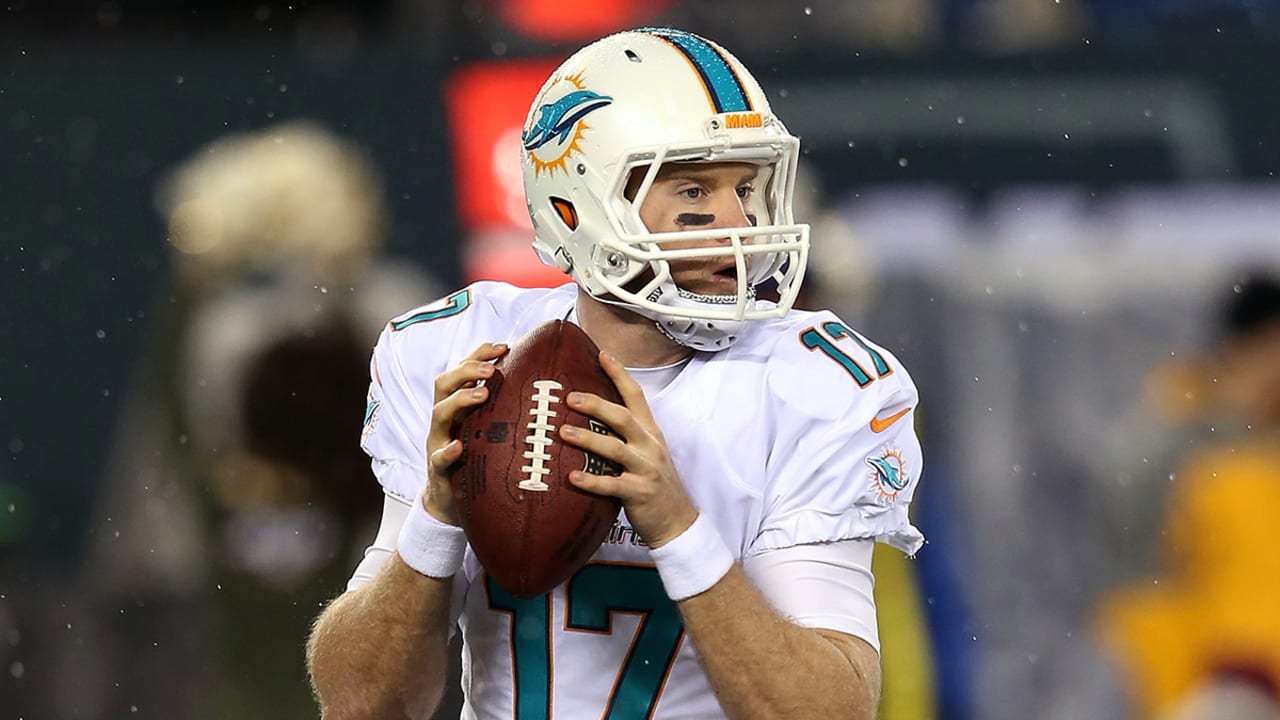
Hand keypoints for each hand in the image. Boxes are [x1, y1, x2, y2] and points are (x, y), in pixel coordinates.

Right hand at [423, 342, 507, 524]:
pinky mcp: (438, 469)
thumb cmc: (476, 457)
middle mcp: (445, 419)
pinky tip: (460, 446)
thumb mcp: (487, 428)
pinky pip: (439, 457)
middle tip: (493, 369)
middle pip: (444, 383)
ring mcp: (438, 441)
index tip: (504, 346)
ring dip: (460, 400)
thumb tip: (541, 383)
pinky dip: (448, 451)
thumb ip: (503, 407)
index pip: (462, 370)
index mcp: (457, 405)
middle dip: (467, 370)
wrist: (451, 500)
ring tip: (482, 394)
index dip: (478, 354)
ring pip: (439, 413)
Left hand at [559, 351, 698, 548]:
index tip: (602, 354)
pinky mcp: (639, 494)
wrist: (677, 522)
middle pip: (623, 418)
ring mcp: (646, 470)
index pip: (636, 396)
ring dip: (588, 439)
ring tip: (563, 432)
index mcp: (651, 433)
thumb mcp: (647, 453)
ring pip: (616, 449)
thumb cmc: (655, 485)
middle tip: (570, 396)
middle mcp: (650, 446)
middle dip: (597, 405)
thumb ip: (625, 435)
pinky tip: (571, 477)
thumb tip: (590, 418)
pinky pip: (612, 485)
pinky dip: (591, 481)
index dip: (620, 374)